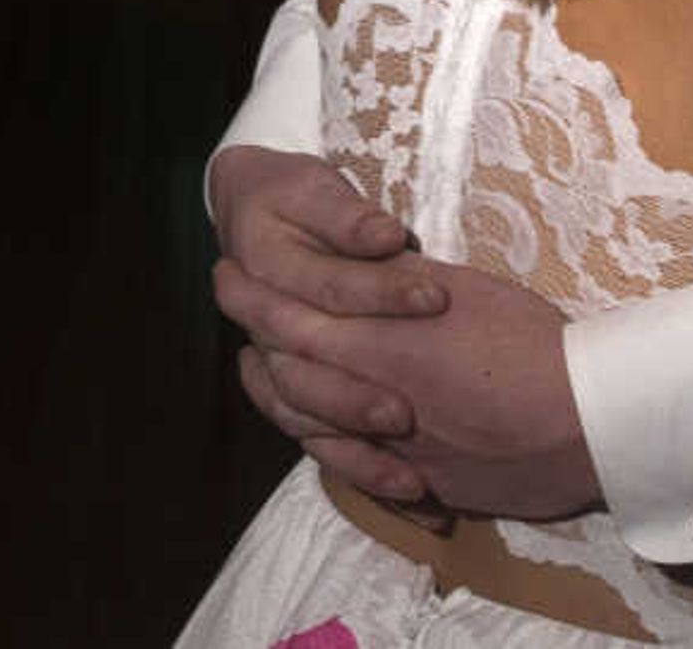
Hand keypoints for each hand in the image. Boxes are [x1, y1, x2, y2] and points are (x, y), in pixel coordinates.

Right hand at [210, 145, 437, 502]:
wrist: (255, 218)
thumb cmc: (292, 200)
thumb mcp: (315, 194)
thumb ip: (349, 222)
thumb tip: (383, 236)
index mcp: (265, 273)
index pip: (328, 289)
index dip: (381, 293)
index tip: (437, 298)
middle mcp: (269, 333)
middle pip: (305, 379)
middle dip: (355, 399)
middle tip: (406, 415)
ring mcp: (286, 369)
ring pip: (309, 426)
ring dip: (357, 456)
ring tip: (412, 482)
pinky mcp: (306, 398)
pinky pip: (324, 447)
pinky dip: (364, 474)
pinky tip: (414, 498)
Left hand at [228, 243, 600, 522]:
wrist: (588, 423)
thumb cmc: (535, 344)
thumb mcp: (466, 293)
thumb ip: (404, 287)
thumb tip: (371, 269)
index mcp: (383, 343)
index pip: (292, 318)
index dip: (253, 299)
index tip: (229, 276)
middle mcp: (375, 400)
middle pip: (288, 371)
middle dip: (251, 334)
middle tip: (230, 299)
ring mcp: (393, 450)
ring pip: (310, 423)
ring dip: (277, 391)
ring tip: (256, 362)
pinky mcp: (419, 483)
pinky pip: (352, 466)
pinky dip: (324, 441)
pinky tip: (313, 425)